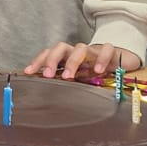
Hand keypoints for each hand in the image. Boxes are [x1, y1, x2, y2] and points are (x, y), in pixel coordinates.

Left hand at [25, 41, 140, 79]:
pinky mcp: (110, 52)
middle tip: (47, 76)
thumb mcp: (77, 78)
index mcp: (66, 56)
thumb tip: (45, 97)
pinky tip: (98, 71)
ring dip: (73, 61)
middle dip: (52, 60)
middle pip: (60, 48)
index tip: (28, 72)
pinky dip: (101, 59)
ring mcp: (93, 50)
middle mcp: (77, 51)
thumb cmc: (93, 70)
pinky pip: (106, 50)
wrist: (118, 60)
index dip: (38, 61)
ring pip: (80, 48)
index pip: (49, 54)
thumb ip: (64, 82)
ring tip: (69, 76)